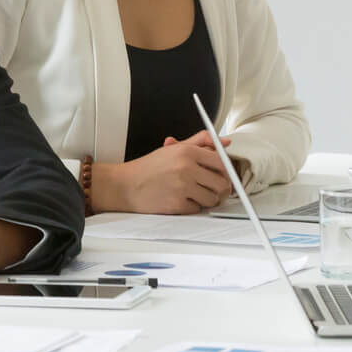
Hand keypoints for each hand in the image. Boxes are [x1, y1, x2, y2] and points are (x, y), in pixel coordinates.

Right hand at [95, 133, 232, 214]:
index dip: (226, 171)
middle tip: (213, 189)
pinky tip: (181, 200)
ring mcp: (182, 187)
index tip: (222, 175)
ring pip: (212, 199)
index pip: (222, 162)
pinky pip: (197, 210)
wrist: (125, 185)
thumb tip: (225, 142)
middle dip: (220, 189)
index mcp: (187, 151)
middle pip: (222, 183)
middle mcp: (186, 168)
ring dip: (207, 200)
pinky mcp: (177, 205)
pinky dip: (192, 207)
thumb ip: (201, 141)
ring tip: (195, 194)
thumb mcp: (173, 148)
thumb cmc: (148, 168)